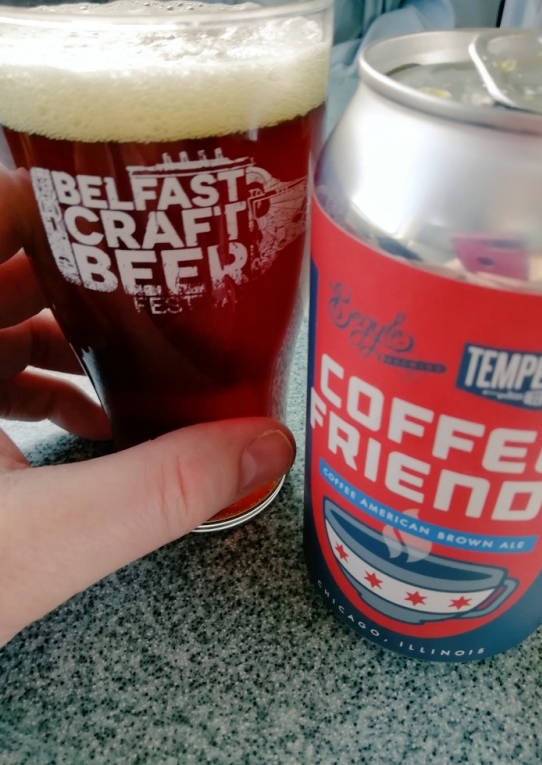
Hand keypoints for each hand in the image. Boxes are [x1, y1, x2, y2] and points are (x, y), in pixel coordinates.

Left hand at [0, 165, 294, 646]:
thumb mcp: (47, 539)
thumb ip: (163, 490)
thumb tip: (264, 447)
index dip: (49, 197)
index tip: (122, 206)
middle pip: (6, 265)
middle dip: (84, 269)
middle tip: (156, 275)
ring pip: (0, 317)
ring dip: (69, 329)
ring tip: (140, 348)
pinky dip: (42, 380)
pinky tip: (96, 417)